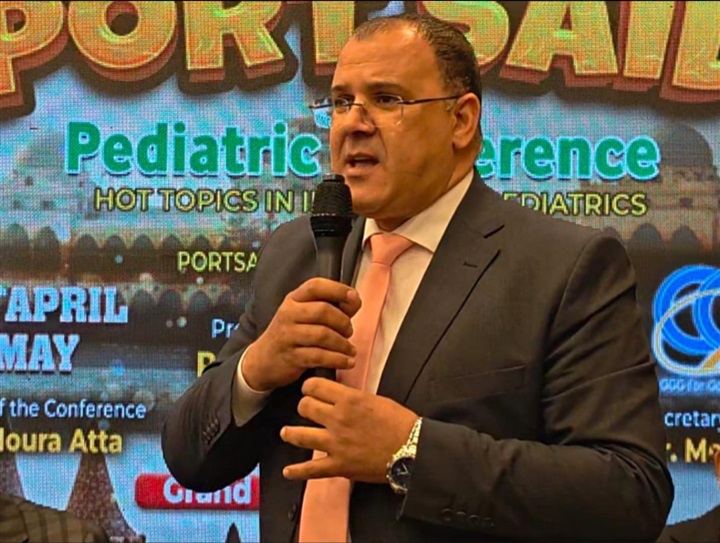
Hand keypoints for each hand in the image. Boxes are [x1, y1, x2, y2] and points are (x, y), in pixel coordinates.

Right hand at [242, 278, 361, 390]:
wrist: (264, 360)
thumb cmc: (292, 333)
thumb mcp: (305, 315)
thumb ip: (331, 306)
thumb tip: (355, 300)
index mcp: (294, 299)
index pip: (315, 286)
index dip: (337, 289)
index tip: (354, 298)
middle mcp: (288, 313)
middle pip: (323, 311)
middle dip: (343, 322)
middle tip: (349, 331)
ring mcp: (288, 335)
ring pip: (323, 334)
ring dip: (342, 343)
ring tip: (350, 349)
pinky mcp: (291, 357)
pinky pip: (319, 356)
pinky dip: (338, 360)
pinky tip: (347, 362)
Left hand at [280, 377, 417, 483]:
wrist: (412, 449)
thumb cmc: (399, 423)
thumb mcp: (376, 400)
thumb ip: (354, 398)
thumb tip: (341, 397)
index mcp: (348, 399)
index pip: (314, 386)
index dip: (309, 387)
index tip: (310, 390)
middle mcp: (337, 419)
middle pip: (304, 407)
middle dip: (304, 407)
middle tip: (306, 410)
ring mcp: (335, 443)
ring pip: (299, 435)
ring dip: (290, 433)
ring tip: (286, 432)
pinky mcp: (339, 465)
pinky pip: (312, 469)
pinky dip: (297, 472)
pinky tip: (288, 471)